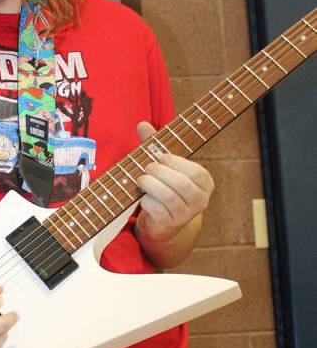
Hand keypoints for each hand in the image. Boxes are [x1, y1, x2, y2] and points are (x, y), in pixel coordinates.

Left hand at [134, 121, 213, 253]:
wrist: (162, 221)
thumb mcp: (163, 165)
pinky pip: (157, 210)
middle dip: (160, 172)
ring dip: (150, 185)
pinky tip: (143, 197)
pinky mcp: (170, 224)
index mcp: (205, 183)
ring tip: (141, 180)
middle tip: (147, 168)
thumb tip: (142, 123)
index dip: (176, 162)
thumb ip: (154, 144)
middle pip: (181, 184)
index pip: (196, 171)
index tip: (162, 157)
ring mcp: (186, 215)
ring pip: (168, 197)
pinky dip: (146, 200)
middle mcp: (200, 200)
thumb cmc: (164, 185)